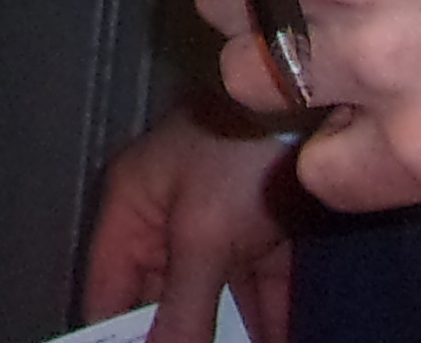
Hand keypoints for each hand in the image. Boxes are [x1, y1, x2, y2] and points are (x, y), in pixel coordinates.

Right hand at [83, 102, 298, 342]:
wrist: (313, 102)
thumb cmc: (238, 154)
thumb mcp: (203, 235)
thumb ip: (182, 309)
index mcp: (132, 210)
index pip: (107, 293)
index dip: (115, 338)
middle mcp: (167, 222)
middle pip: (161, 303)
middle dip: (177, 340)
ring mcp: (216, 229)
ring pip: (213, 304)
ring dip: (227, 338)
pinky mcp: (262, 235)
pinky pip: (257, 295)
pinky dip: (265, 326)